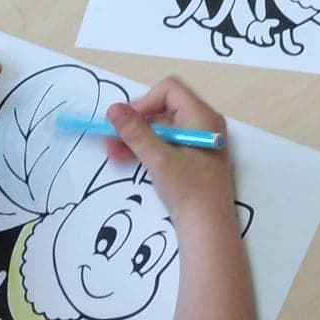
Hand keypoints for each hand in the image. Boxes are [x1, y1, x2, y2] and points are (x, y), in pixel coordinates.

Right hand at [104, 77, 236, 226]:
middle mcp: (202, 124)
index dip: (145, 101)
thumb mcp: (159, 159)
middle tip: (111, 137)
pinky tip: (124, 158)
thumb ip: (135, 132)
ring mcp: (198, 141)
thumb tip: (113, 108)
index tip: (126, 121)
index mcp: (202, 116)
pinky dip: (146, 148)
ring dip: (136, 137)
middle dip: (136, 122)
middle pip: (164, 108)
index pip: (170, 90)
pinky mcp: (192, 158)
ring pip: (162, 128)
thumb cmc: (188, 190)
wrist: (208, 229)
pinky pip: (166, 143)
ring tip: (111, 151)